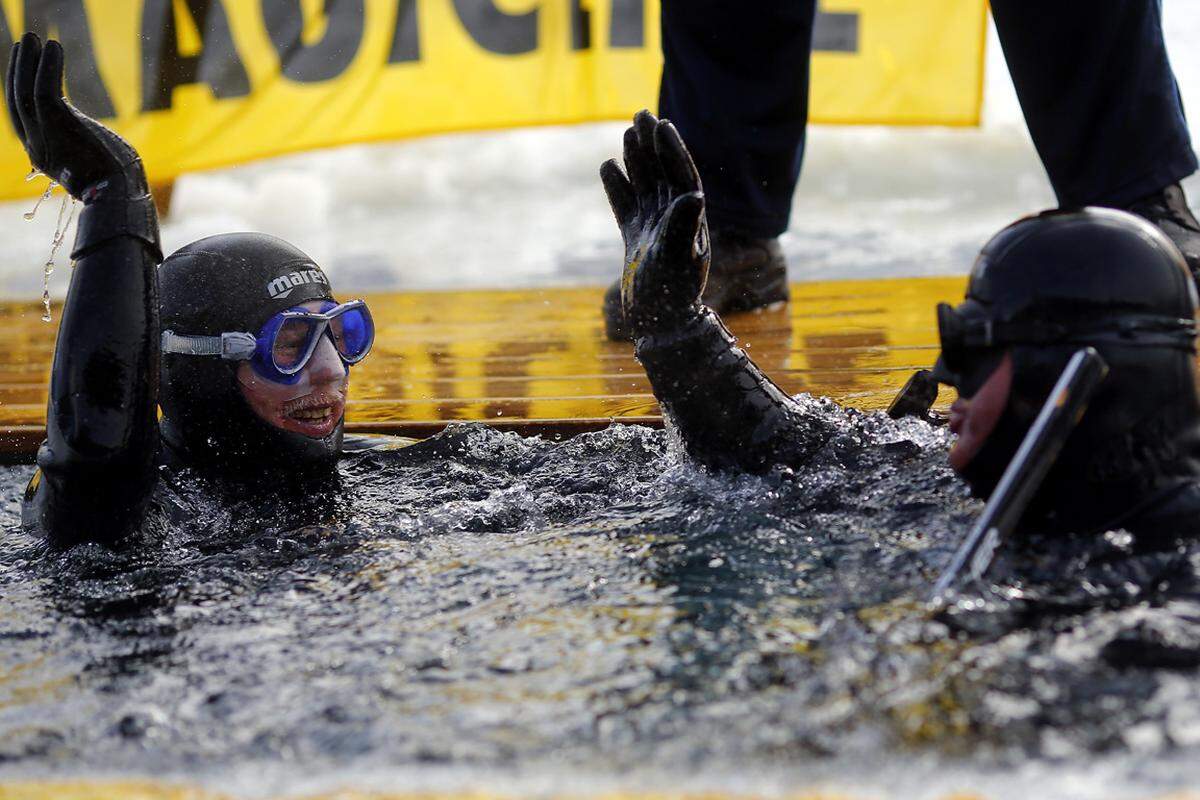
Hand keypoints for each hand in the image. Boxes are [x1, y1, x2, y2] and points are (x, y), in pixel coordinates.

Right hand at [6, 33, 146, 200]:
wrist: (121, 198)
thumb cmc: (120, 183)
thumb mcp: (95, 163)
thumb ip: (84, 146)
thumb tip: (95, 137)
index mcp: (44, 157)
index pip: (23, 119)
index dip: (20, 91)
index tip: (25, 69)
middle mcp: (37, 149)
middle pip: (16, 103)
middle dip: (17, 71)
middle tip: (23, 45)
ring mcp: (44, 138)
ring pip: (24, 92)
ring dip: (26, 62)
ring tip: (33, 37)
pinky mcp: (57, 126)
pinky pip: (44, 89)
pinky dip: (46, 66)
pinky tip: (52, 46)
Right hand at [601, 110, 709, 337]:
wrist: (659, 326)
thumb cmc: (671, 296)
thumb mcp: (678, 260)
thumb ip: (683, 226)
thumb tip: (693, 194)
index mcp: (690, 220)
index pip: (682, 176)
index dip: (672, 150)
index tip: (661, 124)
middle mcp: (675, 221)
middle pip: (663, 174)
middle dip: (653, 145)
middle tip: (641, 114)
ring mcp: (655, 229)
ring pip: (645, 185)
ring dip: (637, 159)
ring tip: (628, 132)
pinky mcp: (636, 241)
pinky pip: (627, 206)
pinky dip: (618, 186)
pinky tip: (607, 166)